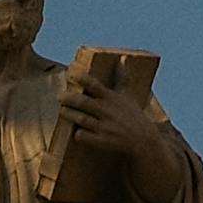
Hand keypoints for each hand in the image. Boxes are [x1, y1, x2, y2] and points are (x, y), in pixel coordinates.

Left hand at [56, 77, 185, 202]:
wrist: (142, 139)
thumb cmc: (133, 115)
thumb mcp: (128, 96)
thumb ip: (122, 78)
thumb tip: (121, 60)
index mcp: (112, 98)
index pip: (95, 86)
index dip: (83, 79)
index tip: (71, 71)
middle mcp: (107, 111)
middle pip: (85, 103)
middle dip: (70, 99)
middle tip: (59, 96)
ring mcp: (104, 127)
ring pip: (82, 119)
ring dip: (70, 115)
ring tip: (62, 110)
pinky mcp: (102, 141)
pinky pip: (85, 137)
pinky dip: (78, 134)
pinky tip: (74, 132)